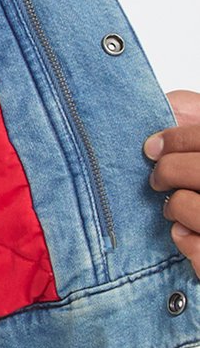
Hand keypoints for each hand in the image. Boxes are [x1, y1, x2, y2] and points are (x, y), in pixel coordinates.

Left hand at [143, 88, 199, 278]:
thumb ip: (191, 113)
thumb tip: (164, 106)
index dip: (175, 140)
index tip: (151, 147)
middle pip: (199, 170)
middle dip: (169, 171)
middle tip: (157, 179)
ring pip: (194, 207)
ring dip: (176, 206)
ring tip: (173, 206)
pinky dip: (186, 242)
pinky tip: (184, 232)